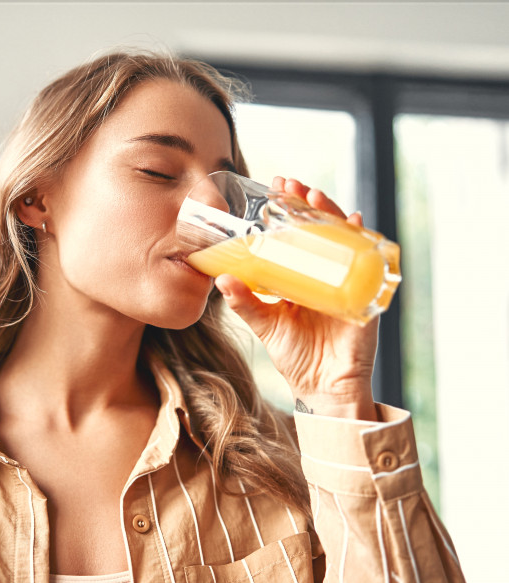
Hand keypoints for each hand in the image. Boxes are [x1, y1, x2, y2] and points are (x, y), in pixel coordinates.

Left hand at [215, 177, 378, 420]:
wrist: (324, 388)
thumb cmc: (296, 355)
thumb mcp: (267, 324)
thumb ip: (246, 303)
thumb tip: (223, 278)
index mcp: (302, 276)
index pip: (296, 234)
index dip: (288, 210)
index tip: (275, 187)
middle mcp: (326, 273)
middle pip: (320, 229)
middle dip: (307, 204)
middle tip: (291, 185)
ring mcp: (347, 281)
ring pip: (342, 239)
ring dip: (331, 214)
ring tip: (314, 197)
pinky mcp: (365, 295)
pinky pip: (368, 263)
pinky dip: (362, 242)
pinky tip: (354, 223)